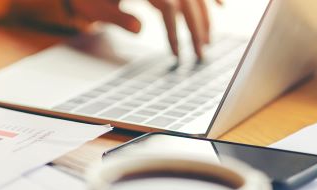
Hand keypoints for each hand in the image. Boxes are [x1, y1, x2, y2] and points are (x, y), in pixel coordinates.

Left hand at [69, 0, 221, 58]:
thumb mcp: (95, 6)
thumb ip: (117, 16)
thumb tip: (140, 29)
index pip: (169, 7)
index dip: (174, 32)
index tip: (177, 55)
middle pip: (186, 1)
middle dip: (197, 29)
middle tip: (201, 56)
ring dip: (204, 16)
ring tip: (208, 41)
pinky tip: (221, 6)